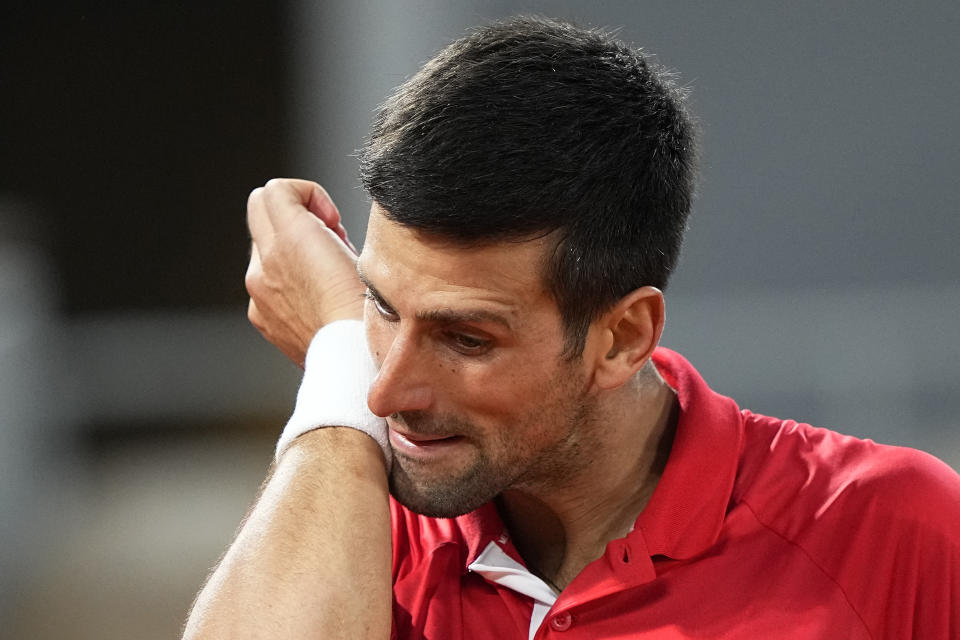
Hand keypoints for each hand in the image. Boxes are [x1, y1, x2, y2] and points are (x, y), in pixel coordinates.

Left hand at [245, 178, 365, 366]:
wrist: (355, 360)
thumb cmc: (369, 310)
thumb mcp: (361, 250)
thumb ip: (329, 228)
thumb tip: (326, 227)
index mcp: (291, 238)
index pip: (278, 189)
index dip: (309, 196)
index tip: (331, 220)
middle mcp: (265, 262)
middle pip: (261, 210)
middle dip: (294, 216)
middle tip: (327, 239)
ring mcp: (258, 292)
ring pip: (264, 247)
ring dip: (291, 250)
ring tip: (326, 272)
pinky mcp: (261, 316)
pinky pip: (265, 283)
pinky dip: (285, 281)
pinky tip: (316, 299)